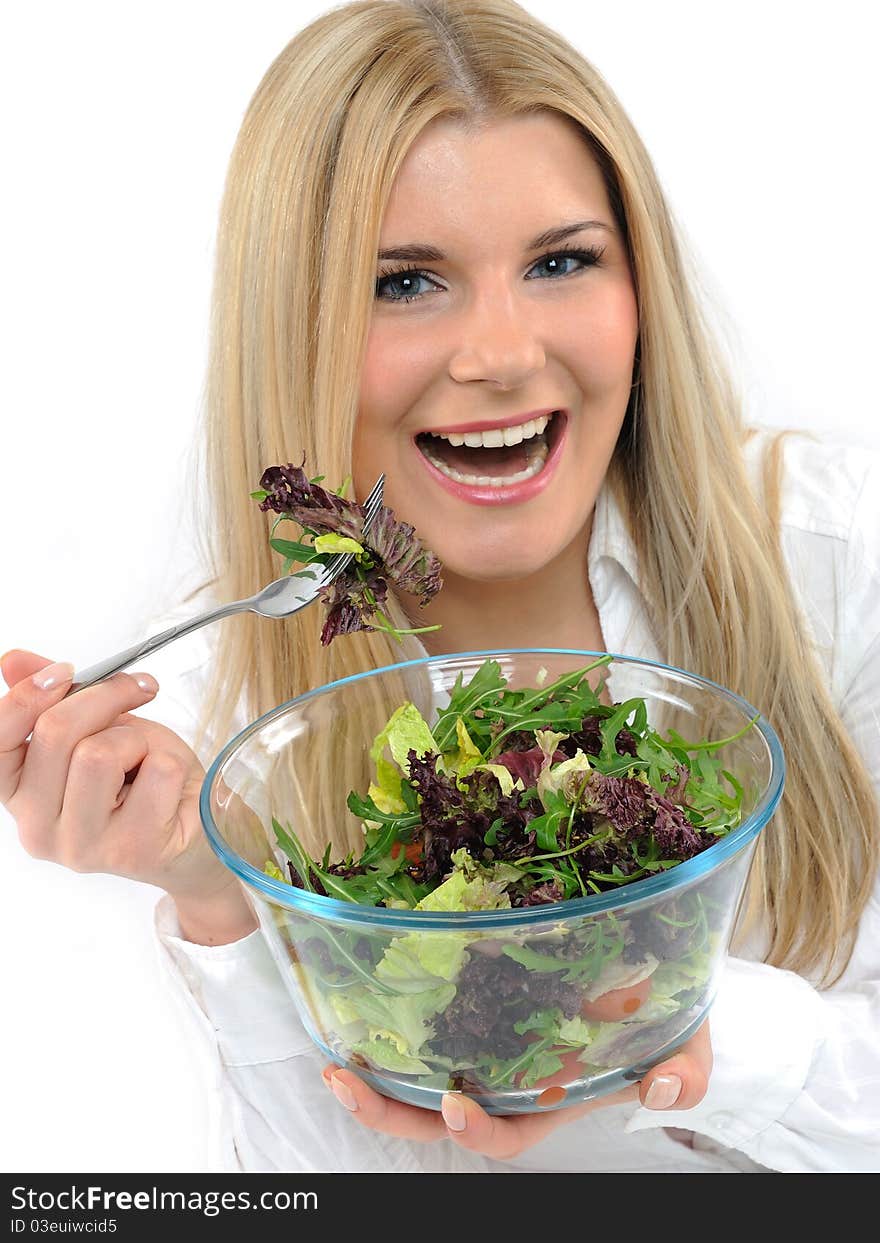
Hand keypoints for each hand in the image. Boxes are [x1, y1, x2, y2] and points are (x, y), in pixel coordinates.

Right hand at [0, 649, 255, 942]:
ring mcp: (83, 847)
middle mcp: (39, 829)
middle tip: (137, 689)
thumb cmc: (145, 780)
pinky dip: (172, 761)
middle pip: (55, 733)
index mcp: (21, 796)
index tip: (65, 671)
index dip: (26, 697)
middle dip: (104, 697)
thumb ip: (56, 701)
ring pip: (100, 753)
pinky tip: (170, 786)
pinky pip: (156, 770)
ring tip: (146, 760)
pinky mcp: (133, 851)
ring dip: (137, 739)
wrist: (195, 835)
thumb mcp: (100, 731)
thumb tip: (13, 660)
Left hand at [320, 1019, 711, 1159]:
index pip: (506, 1136)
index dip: (479, 1132)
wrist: (648, 966)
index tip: (458, 1105)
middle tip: (346, 1081)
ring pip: (417, 1079)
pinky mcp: (469, 1000)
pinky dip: (391, 1021)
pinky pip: (423, 1023)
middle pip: (437, 1117)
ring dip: (373, 1078)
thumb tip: (665, 1088)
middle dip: (388, 1109)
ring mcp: (482, 1043)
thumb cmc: (662, 1017)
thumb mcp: (685, 1043)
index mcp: (549, 1101)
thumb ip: (684, 1072)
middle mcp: (505, 1080)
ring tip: (332, 1060)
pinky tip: (360, 1000)